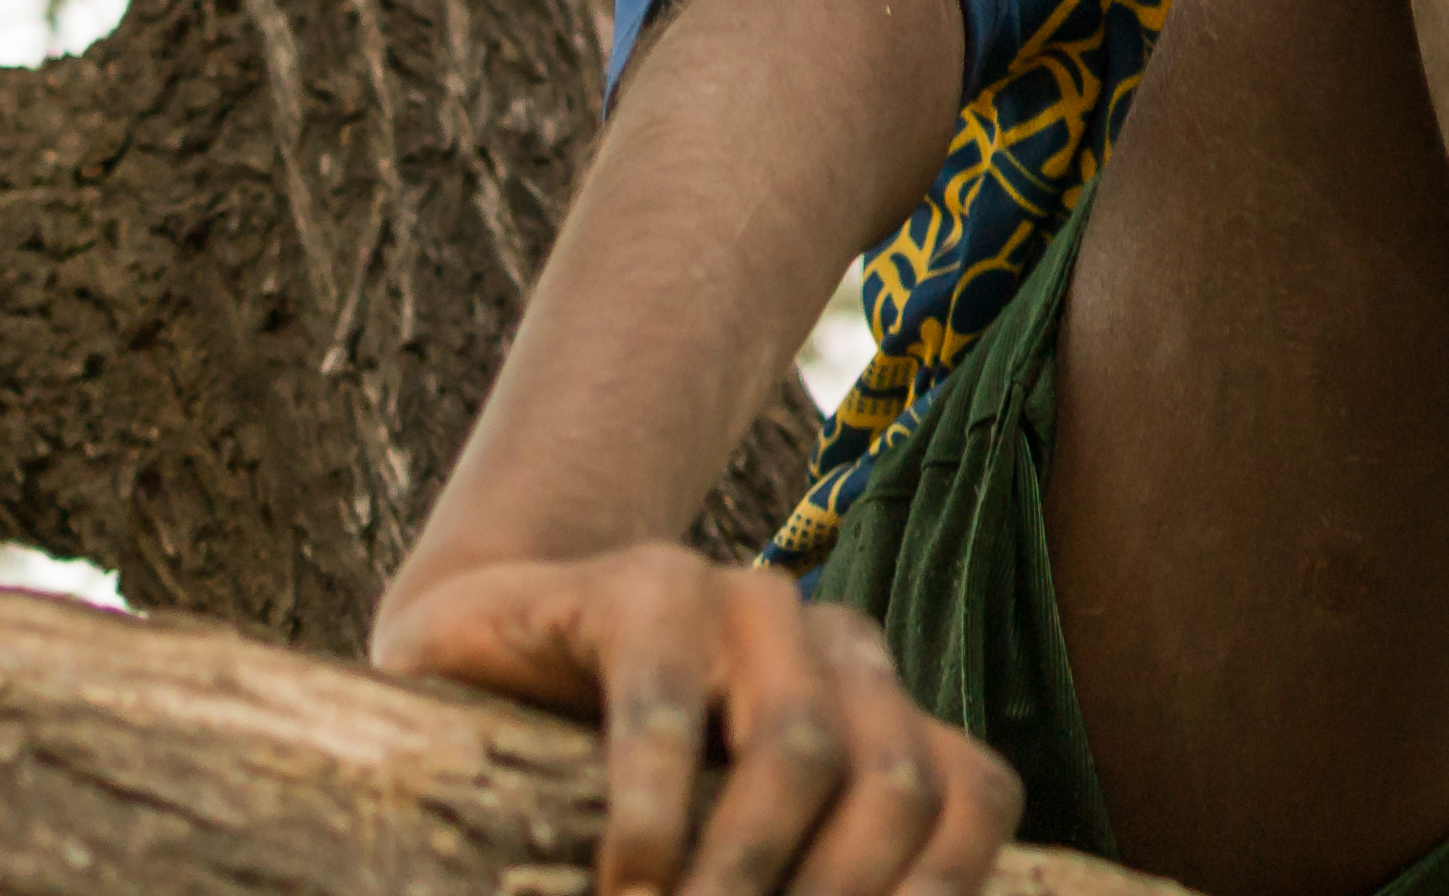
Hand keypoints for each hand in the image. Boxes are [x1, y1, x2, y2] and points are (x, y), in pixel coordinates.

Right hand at [373, 544, 1021, 895]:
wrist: (478, 658)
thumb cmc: (606, 780)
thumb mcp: (713, 843)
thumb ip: (781, 873)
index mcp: (879, 709)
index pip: (970, 796)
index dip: (940, 893)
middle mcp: (835, 648)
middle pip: (898, 784)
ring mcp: (745, 603)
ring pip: (800, 743)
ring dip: (750, 868)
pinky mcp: (644, 583)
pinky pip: (668, 693)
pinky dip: (654, 804)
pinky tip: (628, 876)